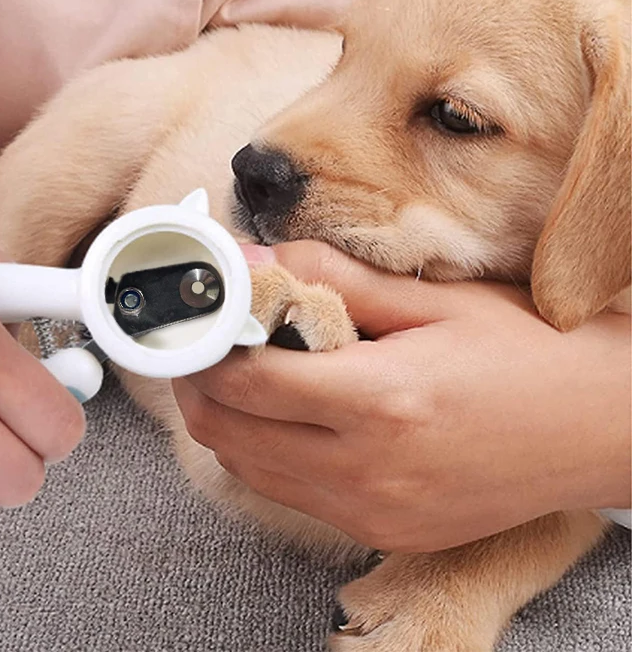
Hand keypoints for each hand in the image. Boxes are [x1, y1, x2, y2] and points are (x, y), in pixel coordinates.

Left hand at [173, 241, 630, 552]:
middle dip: (198, 382)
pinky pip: (289, 493)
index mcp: (380, 402)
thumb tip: (254, 258)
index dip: (205, 345)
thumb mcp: (432, 300)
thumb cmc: (523, 353)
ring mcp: (370, 512)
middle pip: (227, 433)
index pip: (246, 381)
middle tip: (204, 341)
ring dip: (225, 419)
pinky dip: (263, 452)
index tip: (197, 316)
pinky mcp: (380, 531)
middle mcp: (366, 471)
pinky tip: (284, 414)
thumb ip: (332, 276)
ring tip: (238, 371)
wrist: (597, 428)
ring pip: (247, 468)